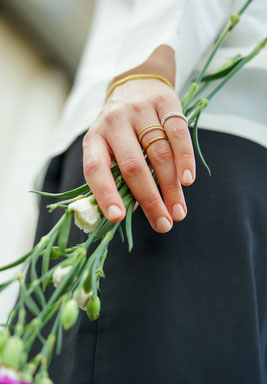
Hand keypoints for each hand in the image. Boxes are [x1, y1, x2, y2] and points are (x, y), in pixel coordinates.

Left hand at [83, 78, 195, 232]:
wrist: (136, 83)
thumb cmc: (120, 129)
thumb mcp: (108, 147)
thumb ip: (116, 176)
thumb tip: (130, 211)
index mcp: (95, 138)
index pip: (95, 169)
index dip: (105, 194)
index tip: (117, 219)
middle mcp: (114, 122)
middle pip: (132, 166)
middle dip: (150, 200)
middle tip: (164, 225)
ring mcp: (139, 110)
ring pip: (158, 153)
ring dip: (171, 187)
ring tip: (178, 212)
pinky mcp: (165, 102)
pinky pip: (178, 133)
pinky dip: (184, 158)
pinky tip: (188, 180)